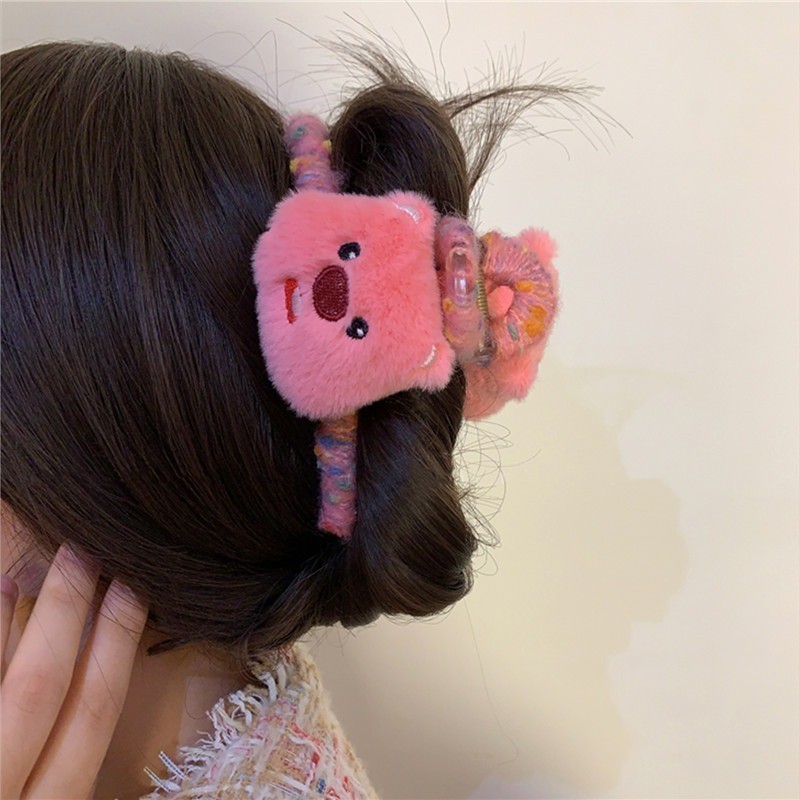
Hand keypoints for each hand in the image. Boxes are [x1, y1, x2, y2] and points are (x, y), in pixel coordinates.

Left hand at [1, 542, 148, 798]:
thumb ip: (61, 770)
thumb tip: (94, 686)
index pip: (92, 712)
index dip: (116, 643)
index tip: (133, 586)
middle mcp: (2, 798)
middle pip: (41, 688)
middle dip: (66, 613)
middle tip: (84, 550)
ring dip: (4, 626)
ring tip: (22, 570)